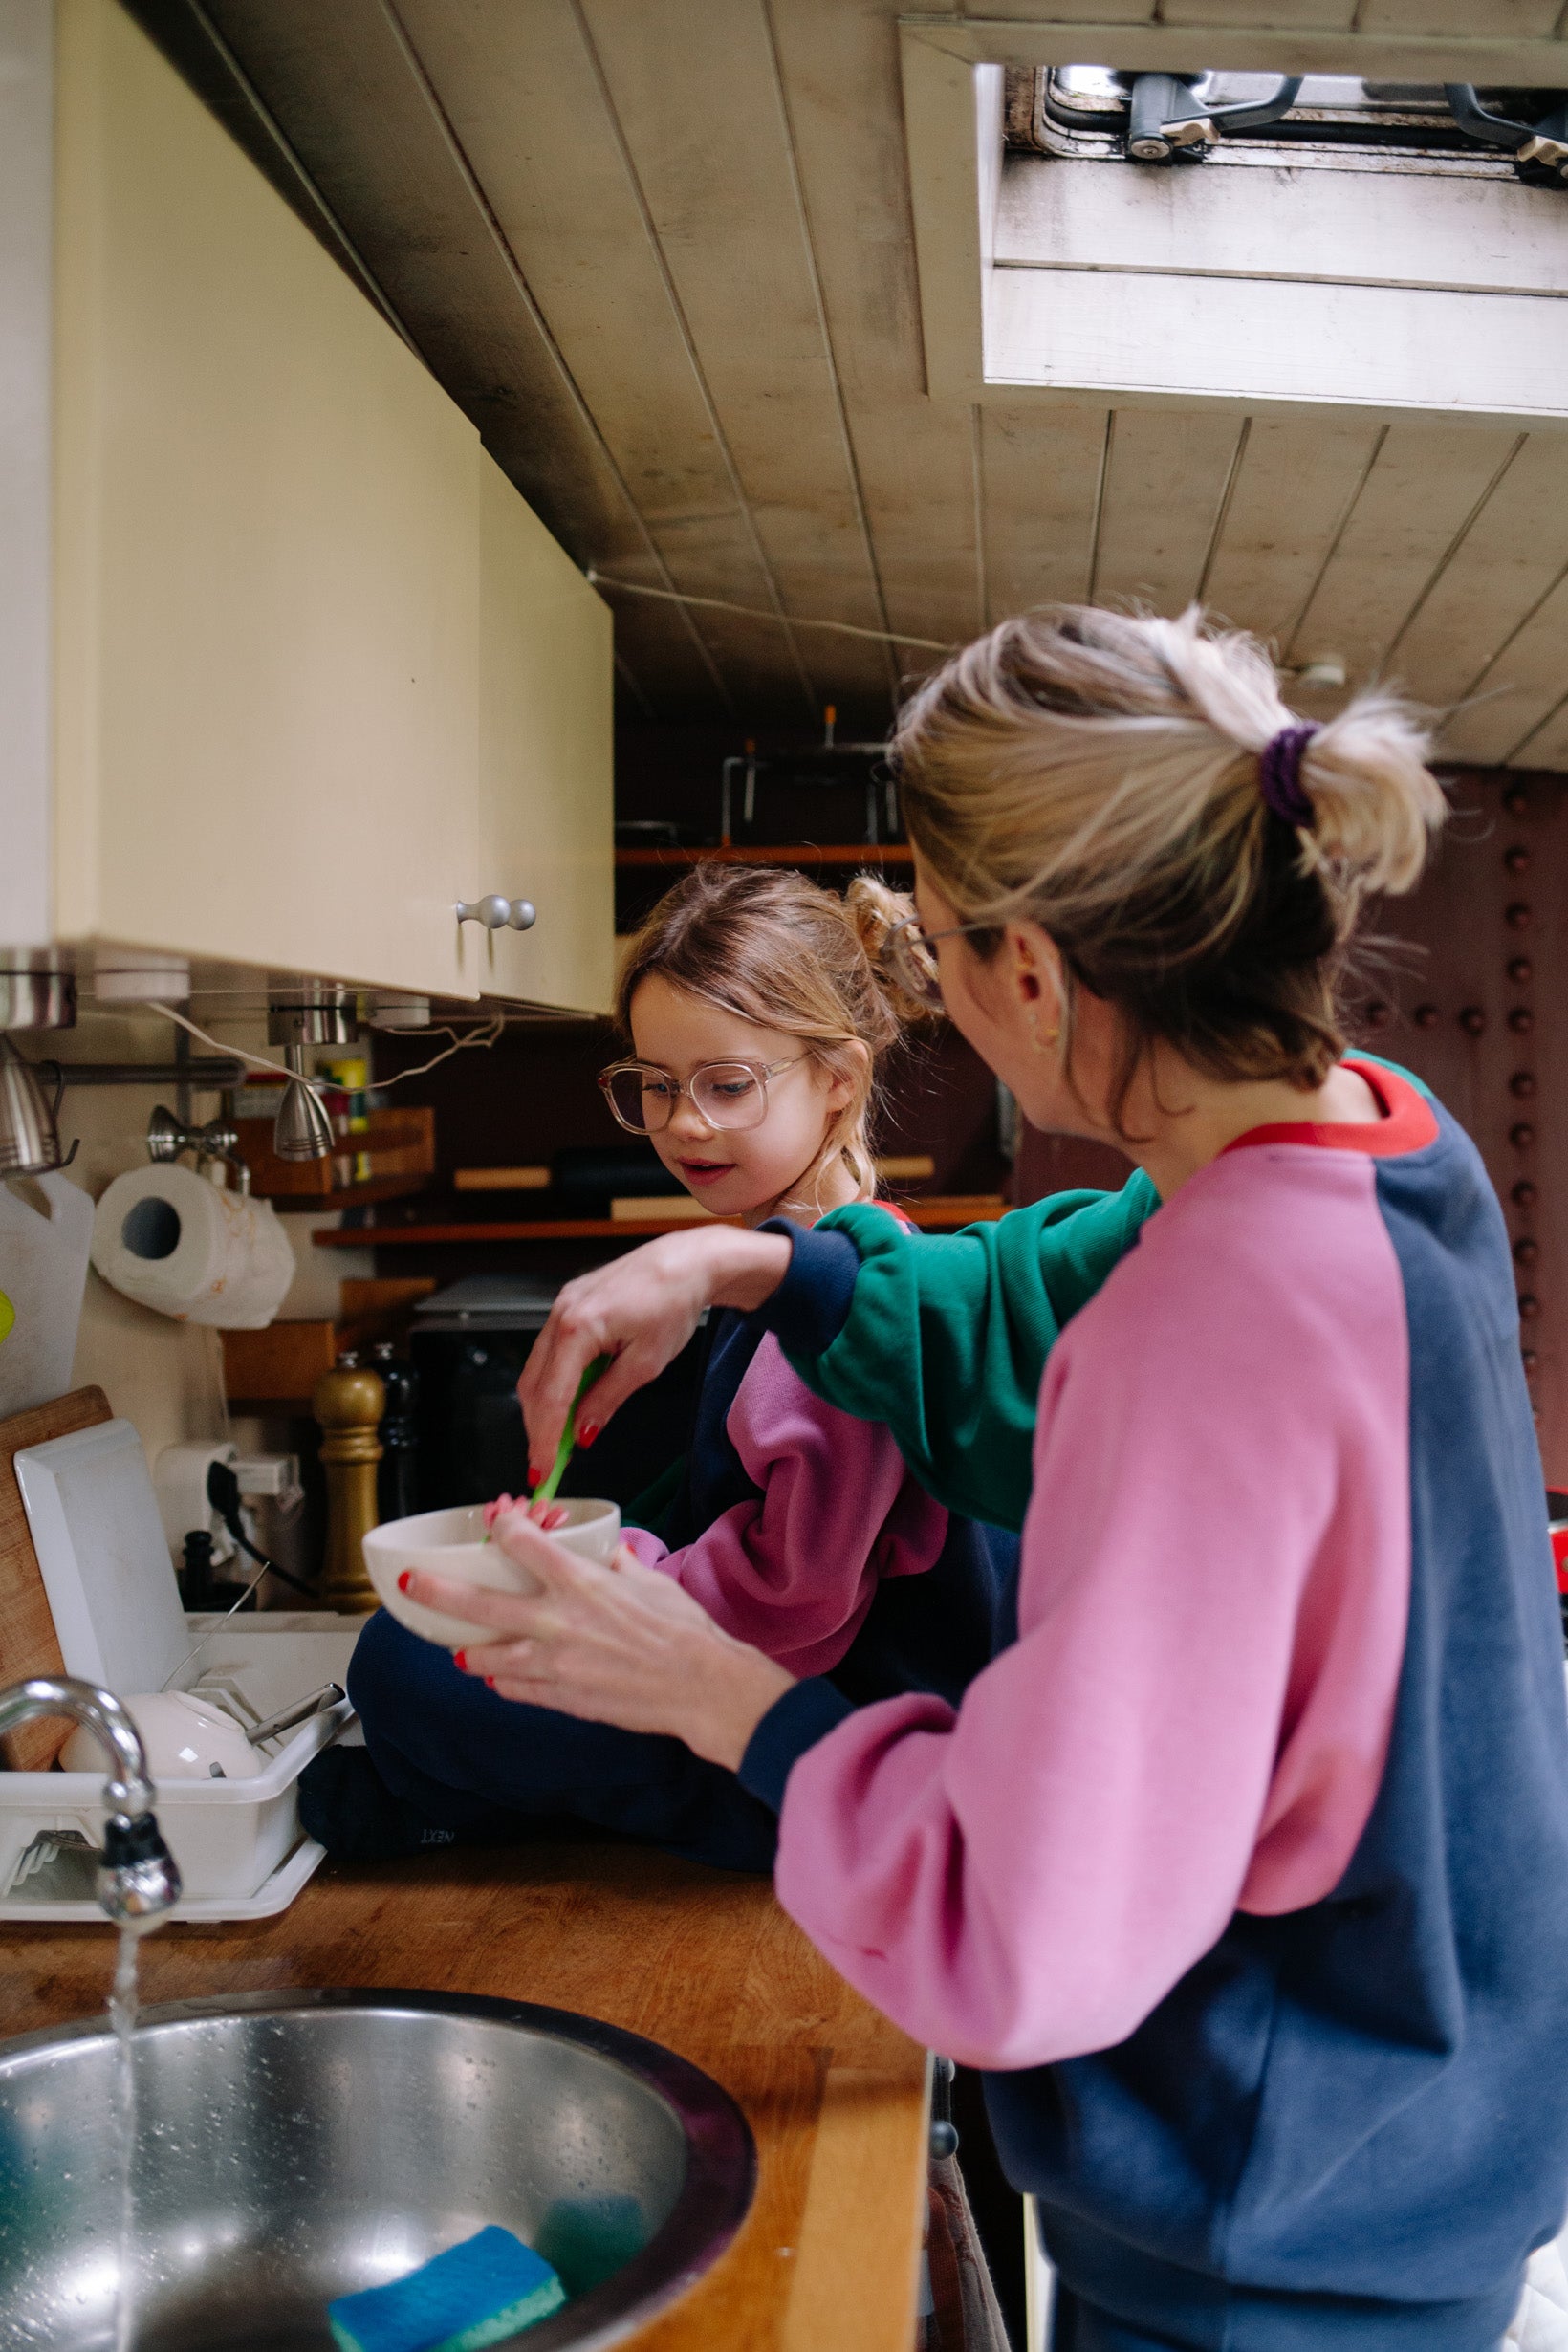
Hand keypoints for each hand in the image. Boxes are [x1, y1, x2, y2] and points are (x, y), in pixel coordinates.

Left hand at [398, 1506, 794, 1771]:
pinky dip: (502, 1680)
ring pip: (487, 1654)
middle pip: (479, 1601)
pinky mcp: (561, 1696)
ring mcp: (554, 1663)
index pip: (522, 1543)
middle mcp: (556, 1620)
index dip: (502, 1525)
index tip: (494, 1518)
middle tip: (409, 1583)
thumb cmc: (684, 1629)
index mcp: (579, 1581)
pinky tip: (496, 1676)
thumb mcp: (650, 1580)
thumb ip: (618, 1564)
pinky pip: (515, 1688)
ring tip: (455, 1645)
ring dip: (467, 1647)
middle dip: (438, 1590)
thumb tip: (607, 1553)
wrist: (702, 1685)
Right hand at [518, 1226, 792, 1472]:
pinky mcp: (568, 1304)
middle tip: (545, 1463)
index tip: (542, 1469)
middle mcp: (561, 1314)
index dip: (544, 1438)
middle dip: (537, 1427)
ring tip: (557, 1440)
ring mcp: (561, 1306)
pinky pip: (550, 1351)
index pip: (551, 1397)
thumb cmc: (673, 1304)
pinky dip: (554, 1381)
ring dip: (544, 1406)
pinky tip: (568, 1403)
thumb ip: (607, 1399)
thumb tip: (582, 1432)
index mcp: (578, 1328)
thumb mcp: (645, 1364)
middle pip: (534, 1385)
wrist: (685, 1263)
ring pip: (537, 1369)